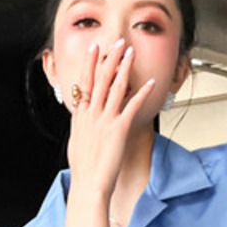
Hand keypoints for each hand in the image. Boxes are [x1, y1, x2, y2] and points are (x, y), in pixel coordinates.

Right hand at [65, 39, 155, 198]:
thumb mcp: (76, 141)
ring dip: (124, 67)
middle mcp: (91, 114)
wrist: (88, 184)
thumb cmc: (83, 168)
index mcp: (80, 116)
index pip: (84, 82)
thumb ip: (82, 126)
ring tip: (130, 52)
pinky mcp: (119, 128)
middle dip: (109, 57)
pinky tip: (150, 82)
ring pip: (115, 86)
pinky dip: (142, 92)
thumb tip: (83, 118)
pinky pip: (132, 106)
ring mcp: (105, 119)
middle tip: (117, 42)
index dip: (90, 63)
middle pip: (100, 78)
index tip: (95, 49)